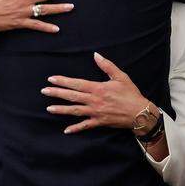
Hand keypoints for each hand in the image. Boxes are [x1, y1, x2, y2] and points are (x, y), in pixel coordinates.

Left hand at [42, 52, 156, 133]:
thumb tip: (96, 55)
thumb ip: (107, 65)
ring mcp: (96, 112)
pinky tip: (66, 130)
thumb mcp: (120, 76)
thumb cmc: (131, 93)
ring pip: (75, 111)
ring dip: (61, 109)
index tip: (51, 79)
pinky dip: (76, 128)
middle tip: (44, 91)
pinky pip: (85, 126)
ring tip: (49, 108)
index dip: (63, 81)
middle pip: (72, 96)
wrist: (140, 113)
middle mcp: (94, 101)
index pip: (76, 84)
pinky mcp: (99, 122)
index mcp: (98, 88)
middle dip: (57, 93)